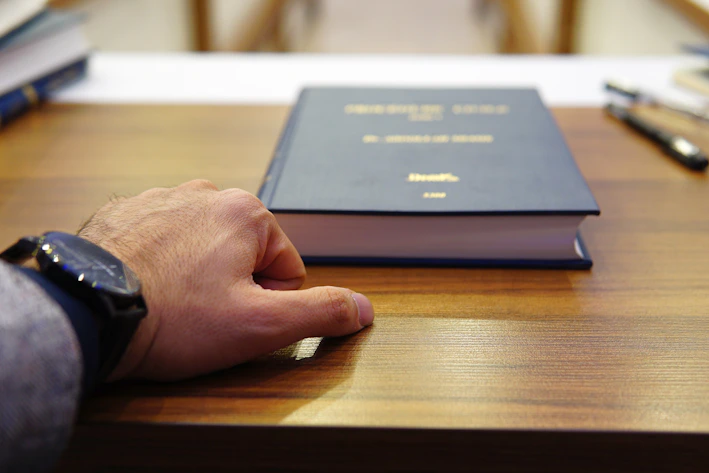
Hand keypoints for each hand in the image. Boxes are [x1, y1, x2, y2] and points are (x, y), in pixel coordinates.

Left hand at [78, 180, 373, 380]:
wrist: (87, 310)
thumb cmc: (175, 318)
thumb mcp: (260, 326)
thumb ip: (320, 312)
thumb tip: (363, 309)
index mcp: (247, 212)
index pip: (286, 265)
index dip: (268, 302)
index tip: (234, 317)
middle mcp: (206, 192)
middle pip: (245, 251)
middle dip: (234, 285)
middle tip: (202, 314)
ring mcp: (162, 197)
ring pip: (204, 245)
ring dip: (198, 273)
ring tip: (173, 303)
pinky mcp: (126, 210)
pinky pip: (164, 239)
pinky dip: (162, 262)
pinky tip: (147, 287)